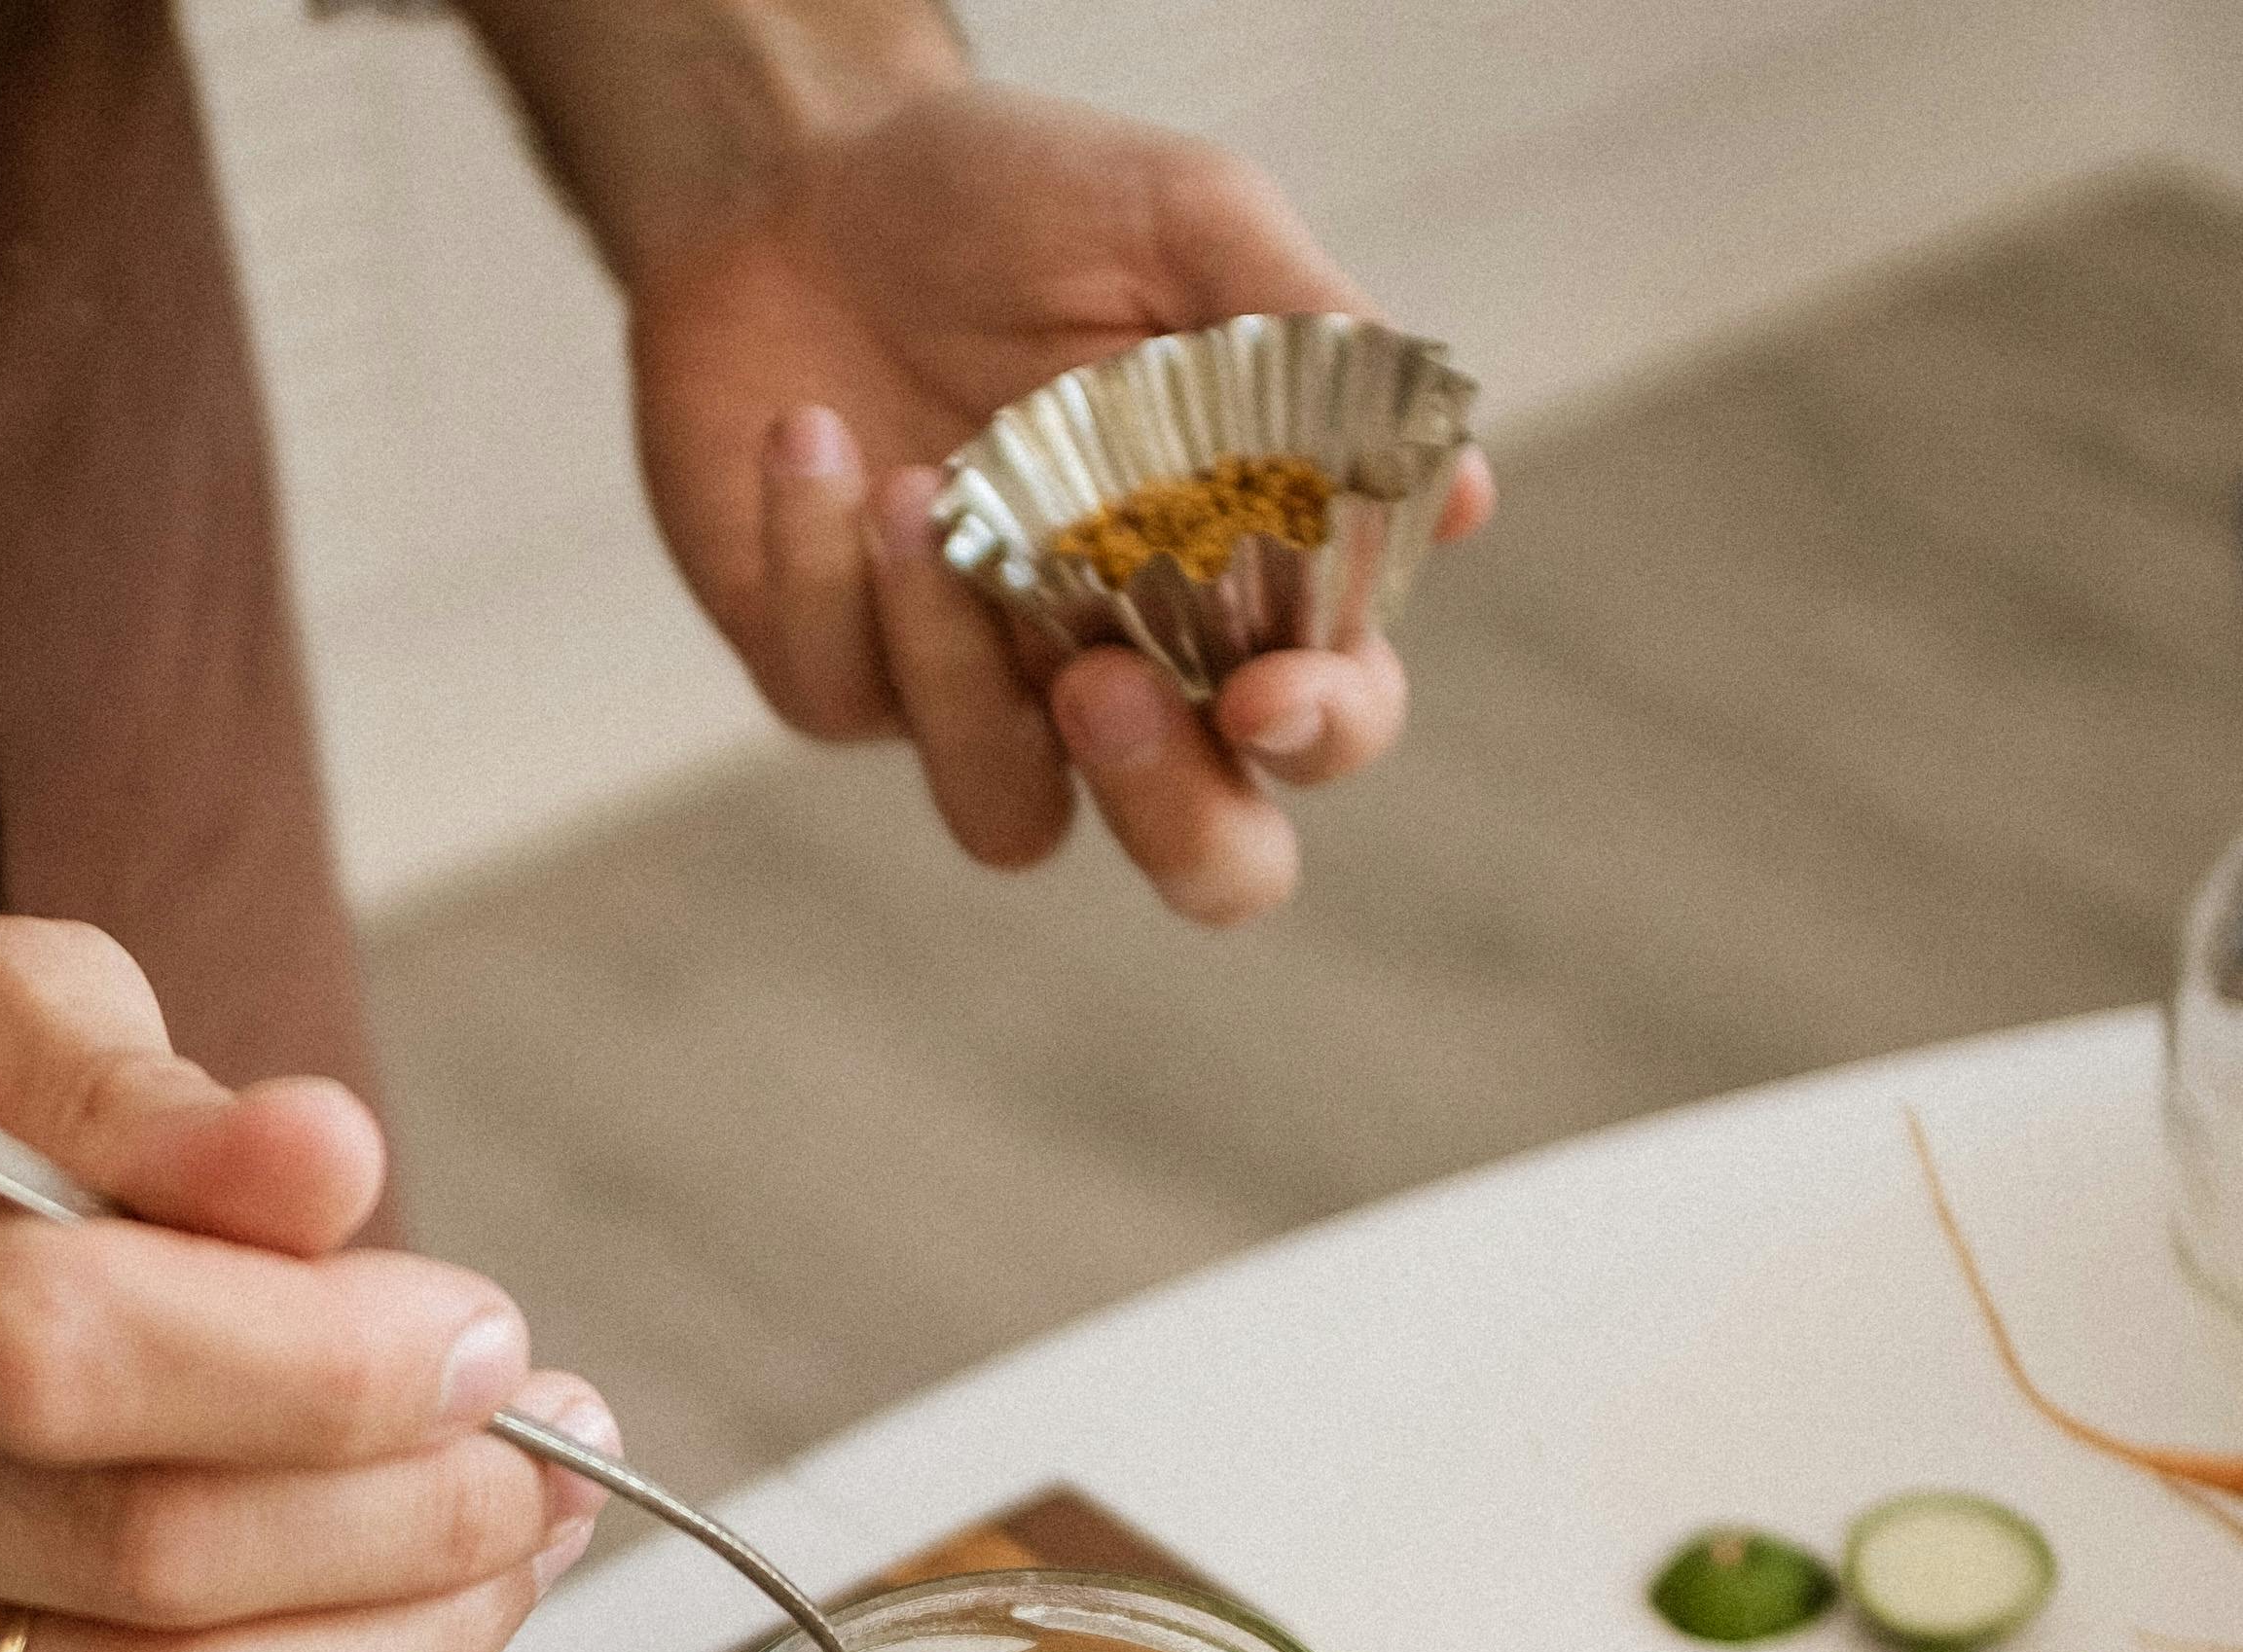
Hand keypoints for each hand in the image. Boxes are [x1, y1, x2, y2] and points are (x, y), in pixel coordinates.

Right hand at [0, 851, 610, 1651]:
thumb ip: (157, 1098)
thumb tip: (343, 1172)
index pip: (49, 1344)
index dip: (315, 1367)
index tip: (493, 1338)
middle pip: (127, 1553)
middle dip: (409, 1514)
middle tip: (561, 1445)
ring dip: (396, 1638)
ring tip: (525, 1536)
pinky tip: (386, 1596)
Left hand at [630, 84, 1493, 924]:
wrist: (803, 174)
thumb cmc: (1018, 202)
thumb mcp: (1183, 220)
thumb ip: (1316, 347)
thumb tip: (1467, 499)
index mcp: (1246, 583)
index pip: (1327, 722)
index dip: (1318, 733)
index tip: (1267, 689)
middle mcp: (1133, 670)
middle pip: (1206, 860)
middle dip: (1173, 815)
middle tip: (1102, 690)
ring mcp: (985, 697)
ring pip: (1009, 819)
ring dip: (956, 673)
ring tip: (915, 494)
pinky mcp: (843, 682)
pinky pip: (844, 698)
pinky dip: (821, 567)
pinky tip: (812, 437)